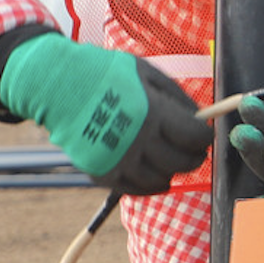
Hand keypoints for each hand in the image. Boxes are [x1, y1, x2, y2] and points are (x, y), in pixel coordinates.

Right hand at [0, 35, 210, 194]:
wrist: (59, 86)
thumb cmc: (108, 74)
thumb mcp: (147, 73)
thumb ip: (177, 96)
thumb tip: (200, 118)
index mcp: (153, 112)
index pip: (195, 138)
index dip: (204, 137)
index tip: (203, 134)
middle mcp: (137, 140)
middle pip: (182, 162)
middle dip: (194, 156)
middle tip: (192, 149)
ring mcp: (118, 160)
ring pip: (162, 180)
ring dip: (171, 170)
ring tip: (169, 158)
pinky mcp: (102, 173)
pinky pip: (136, 189)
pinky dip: (149, 184)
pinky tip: (154, 173)